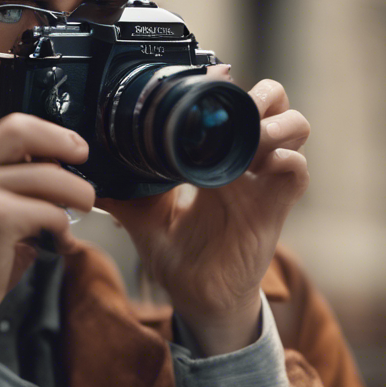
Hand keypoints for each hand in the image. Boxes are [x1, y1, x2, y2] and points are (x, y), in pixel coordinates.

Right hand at [0, 113, 94, 351]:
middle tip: (84, 160)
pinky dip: (64, 229)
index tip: (76, 147)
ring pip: (48, 176)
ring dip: (77, 193)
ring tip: (83, 209)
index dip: (51, 131)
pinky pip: (50, 212)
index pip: (14, 125)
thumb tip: (67, 160)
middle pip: (23, 132)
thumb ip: (21, 178)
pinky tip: (61, 242)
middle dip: (62, 142)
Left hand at [97, 73, 310, 356]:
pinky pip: (297, 172)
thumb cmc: (180, 260)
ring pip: (296, 127)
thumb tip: (88, 177)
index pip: (234, 105)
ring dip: (277, 124)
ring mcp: (263, 182)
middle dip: (263, 97)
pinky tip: (261, 168)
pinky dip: (286, 162)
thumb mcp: (145, 220)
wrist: (199, 301)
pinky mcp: (275, 207)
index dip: (227, 89)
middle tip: (239, 112)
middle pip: (275, 104)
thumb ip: (124, 195)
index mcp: (215, 158)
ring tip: (252, 139)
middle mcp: (243, 163)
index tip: (207, 85)